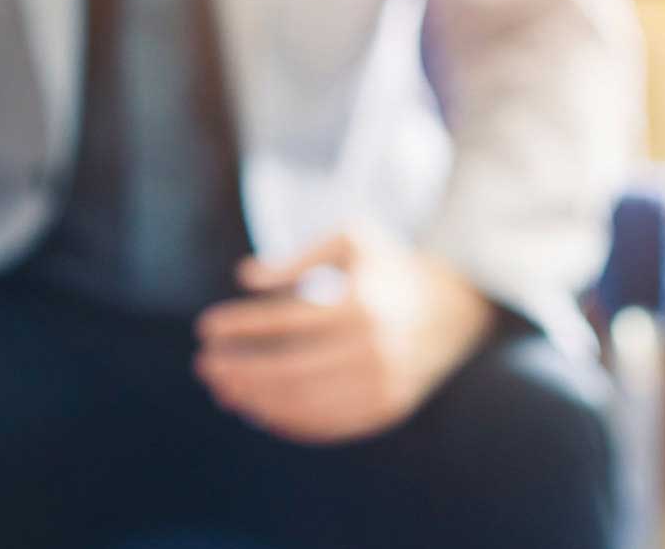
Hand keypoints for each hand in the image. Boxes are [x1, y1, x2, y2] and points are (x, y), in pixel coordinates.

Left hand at [194, 229, 492, 444]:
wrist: (459, 307)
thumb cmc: (392, 268)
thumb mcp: (354, 240)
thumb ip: (299, 255)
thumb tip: (245, 276)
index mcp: (364, 301)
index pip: (285, 320)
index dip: (240, 325)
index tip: (205, 327)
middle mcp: (376, 346)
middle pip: (288, 368)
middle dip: (238, 368)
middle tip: (205, 365)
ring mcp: (384, 383)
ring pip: (304, 402)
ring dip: (254, 399)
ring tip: (224, 389)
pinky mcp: (388, 408)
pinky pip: (329, 424)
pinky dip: (288, 422)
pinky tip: (260, 410)